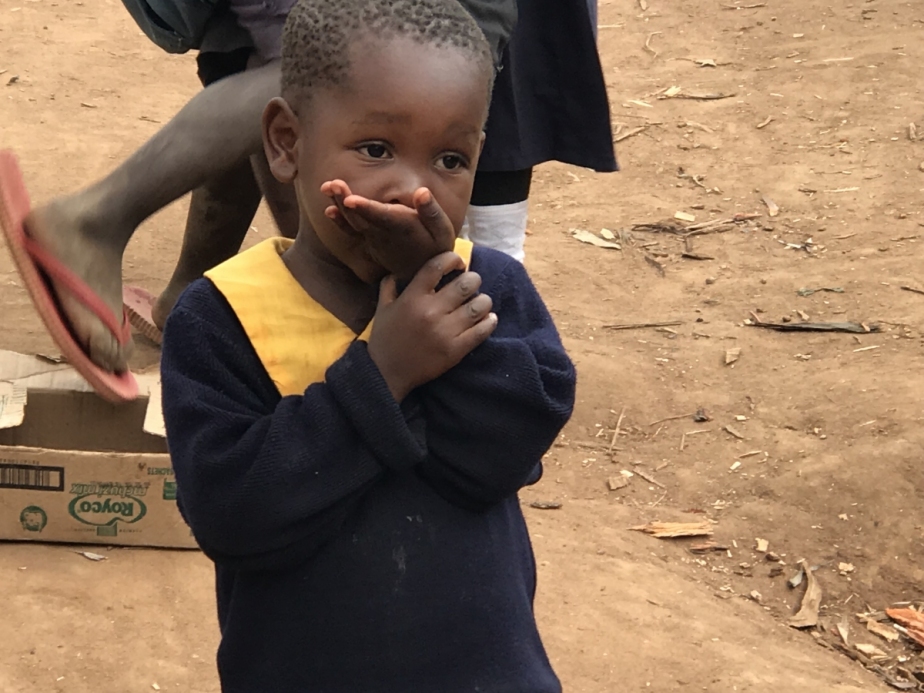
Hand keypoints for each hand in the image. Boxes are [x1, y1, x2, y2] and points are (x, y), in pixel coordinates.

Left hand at [322, 180, 455, 282]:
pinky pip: (352, 231)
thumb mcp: (442, 229)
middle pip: (362, 217)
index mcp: (403, 227)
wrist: (424, 271)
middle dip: (346, 201)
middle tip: (333, 184)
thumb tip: (422, 192)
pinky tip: (329, 210)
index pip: (382, 216)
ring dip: (339, 204)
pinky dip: (340, 222)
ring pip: (353, 222)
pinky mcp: (368, 241)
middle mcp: (384, 234)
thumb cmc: (435, 244)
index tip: (351, 200)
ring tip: (327, 187)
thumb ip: (431, 211)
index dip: (367, 208)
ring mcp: (374, 239)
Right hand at [367, 252, 496, 401]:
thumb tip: (397, 270)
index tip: (458, 263)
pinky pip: (482, 330)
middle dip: (473, 280)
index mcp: (412, 297)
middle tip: (472, 285)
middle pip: (466, 284)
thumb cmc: (385, 339)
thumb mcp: (382, 309)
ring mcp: (445, 331)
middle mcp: (431, 311)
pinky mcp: (456, 350)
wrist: (386, 374)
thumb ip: (389, 286)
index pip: (437, 266)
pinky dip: (489, 322)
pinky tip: (488, 319)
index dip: (453, 259)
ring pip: (479, 306)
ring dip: (483, 301)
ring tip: (480, 303)